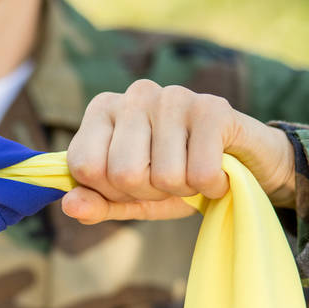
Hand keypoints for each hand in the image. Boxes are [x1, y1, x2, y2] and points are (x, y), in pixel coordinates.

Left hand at [62, 79, 295, 223]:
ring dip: (182, 189)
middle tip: (167, 179)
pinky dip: (211, 187)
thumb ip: (97, 203)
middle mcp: (133, 95)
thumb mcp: (129, 197)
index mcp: (102, 110)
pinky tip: (217, 170)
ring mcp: (173, 96)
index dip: (109, 191)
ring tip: (191, 170)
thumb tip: (69, 206)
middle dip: (147, 192)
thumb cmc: (176, 176)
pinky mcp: (213, 107)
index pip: (84, 168)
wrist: (243, 161)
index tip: (131, 184)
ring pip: (163, 176)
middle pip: (122, 174)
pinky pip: (200, 174)